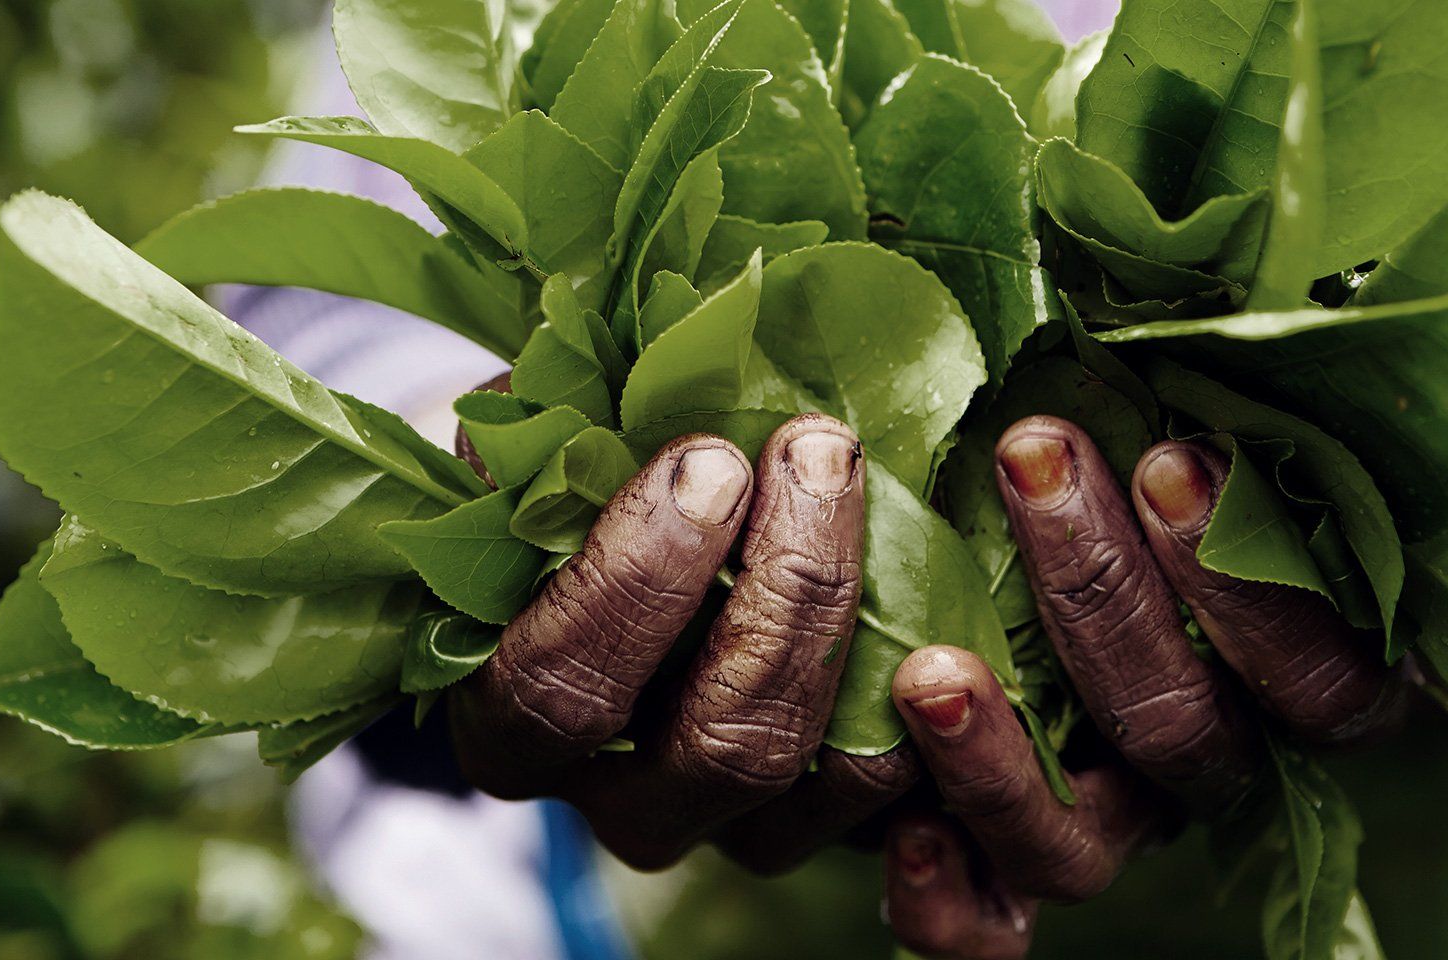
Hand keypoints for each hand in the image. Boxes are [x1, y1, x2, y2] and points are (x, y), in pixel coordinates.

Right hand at [449, 406, 916, 871]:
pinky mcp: (810, 821)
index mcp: (511, 726)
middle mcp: (616, 799)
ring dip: (845, 617)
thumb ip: (540, 454)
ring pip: (803, 764)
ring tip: (863, 488)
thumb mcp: (527, 466)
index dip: (635, 580)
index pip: (559, 688)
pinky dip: (920, 705)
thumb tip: (592, 426)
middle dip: (780, 593)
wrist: (632, 552)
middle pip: (713, 744)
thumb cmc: (561, 503)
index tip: (706, 459)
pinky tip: (936, 596)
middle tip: (811, 455)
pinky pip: (877, 788)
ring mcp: (720, 824)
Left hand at [883, 416, 1407, 958]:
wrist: (1000, 534)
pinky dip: (947, 903)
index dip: (1250, 590)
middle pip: (1180, 736)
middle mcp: (1203, 763)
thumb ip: (1223, 396)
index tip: (1170, 459)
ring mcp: (1103, 822)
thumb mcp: (1185, 411)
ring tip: (928, 667)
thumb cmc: (1122, 446)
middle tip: (1029, 459)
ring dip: (1002, 760)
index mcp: (1292, 677)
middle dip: (1101, 595)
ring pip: (1078, 846)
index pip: (1319, 681)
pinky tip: (905, 840)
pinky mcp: (997, 866)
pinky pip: (986, 931)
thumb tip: (1228, 319)